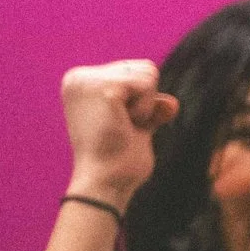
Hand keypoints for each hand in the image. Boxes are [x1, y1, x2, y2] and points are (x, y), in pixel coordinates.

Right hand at [60, 59, 176, 206]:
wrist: (105, 183)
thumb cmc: (117, 161)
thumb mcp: (137, 128)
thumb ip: (151, 110)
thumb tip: (171, 103)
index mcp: (80, 83)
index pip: (134, 71)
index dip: (141, 101)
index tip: (119, 125)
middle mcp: (78, 76)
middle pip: (143, 67)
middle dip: (145, 101)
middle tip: (122, 128)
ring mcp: (87, 80)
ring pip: (148, 73)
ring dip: (146, 106)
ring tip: (122, 127)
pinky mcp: (103, 88)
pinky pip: (147, 84)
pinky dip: (146, 109)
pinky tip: (126, 125)